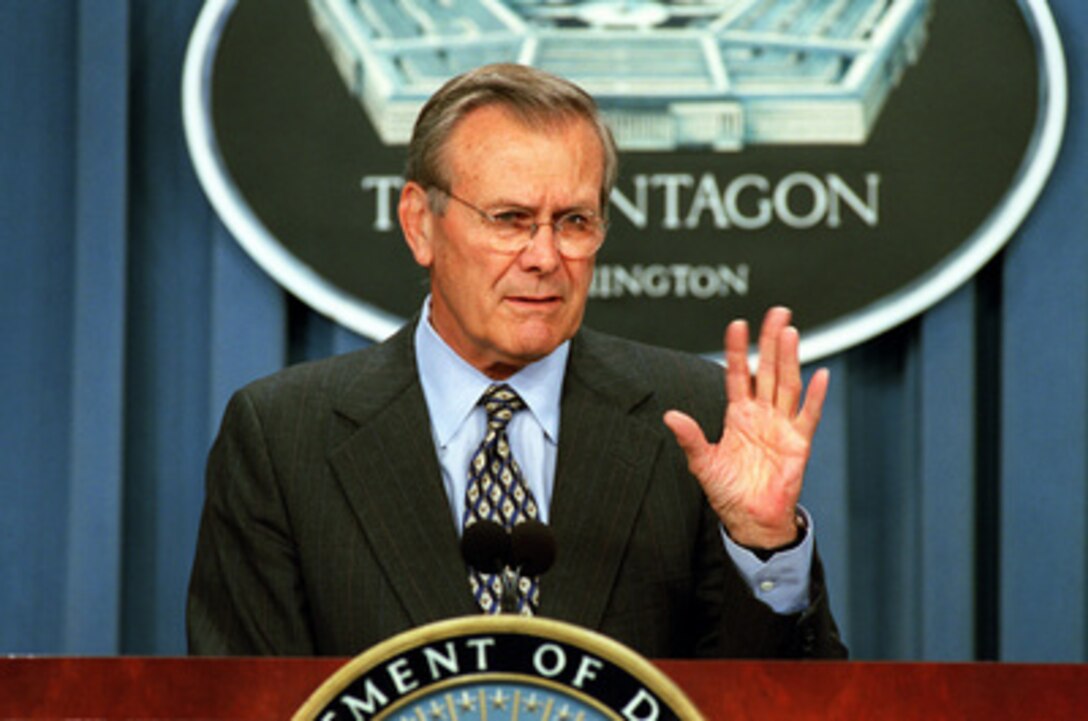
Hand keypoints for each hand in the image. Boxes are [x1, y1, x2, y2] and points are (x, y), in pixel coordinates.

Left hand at [663, 307, 828, 548]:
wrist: (751, 521)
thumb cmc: (729, 492)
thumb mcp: (704, 464)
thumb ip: (691, 438)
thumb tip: (670, 416)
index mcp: (739, 416)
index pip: (738, 374)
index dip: (738, 350)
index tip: (738, 325)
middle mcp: (762, 415)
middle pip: (769, 370)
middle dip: (771, 341)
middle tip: (776, 313)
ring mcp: (782, 427)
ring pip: (787, 385)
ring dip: (790, 359)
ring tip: (790, 332)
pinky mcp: (798, 444)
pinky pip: (808, 416)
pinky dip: (815, 397)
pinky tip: (820, 375)